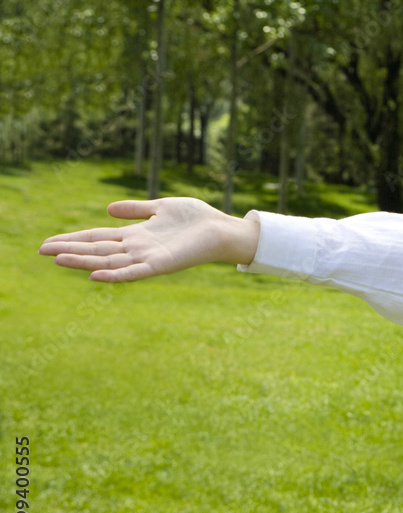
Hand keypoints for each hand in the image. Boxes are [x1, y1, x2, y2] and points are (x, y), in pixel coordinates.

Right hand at [38, 198, 259, 282]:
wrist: (223, 229)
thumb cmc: (197, 218)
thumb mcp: (160, 207)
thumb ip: (136, 209)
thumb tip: (108, 208)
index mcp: (137, 235)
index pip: (98, 237)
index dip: (74, 238)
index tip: (49, 240)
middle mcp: (138, 248)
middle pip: (97, 250)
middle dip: (70, 250)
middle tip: (41, 250)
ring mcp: (148, 258)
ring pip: (109, 262)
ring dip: (84, 262)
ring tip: (58, 260)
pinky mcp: (162, 265)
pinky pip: (135, 273)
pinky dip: (115, 276)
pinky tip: (95, 276)